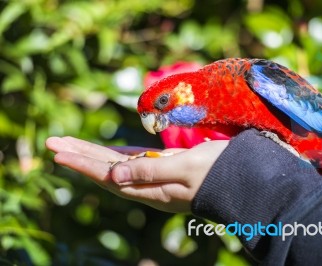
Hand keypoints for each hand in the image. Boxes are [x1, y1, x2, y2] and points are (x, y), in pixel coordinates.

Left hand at [45, 137, 228, 212]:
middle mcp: (149, 186)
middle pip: (106, 170)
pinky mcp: (164, 168)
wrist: (243, 179)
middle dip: (80, 156)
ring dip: (93, 154)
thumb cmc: (217, 172)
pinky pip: (134, 161)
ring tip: (71, 145)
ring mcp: (156, 178)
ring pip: (117, 165)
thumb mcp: (185, 169)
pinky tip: (107, 151)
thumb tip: (113, 176)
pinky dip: (117, 154)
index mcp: (151, 188)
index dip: (83, 163)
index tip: (58, 151)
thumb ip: (150, 171)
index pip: (108, 175)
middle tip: (52, 143)